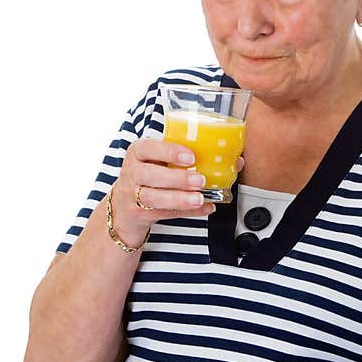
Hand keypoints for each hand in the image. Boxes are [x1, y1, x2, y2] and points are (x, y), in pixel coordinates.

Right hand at [109, 138, 244, 241]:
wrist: (125, 206)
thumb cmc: (151, 176)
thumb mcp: (162, 161)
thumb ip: (192, 158)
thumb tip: (236, 160)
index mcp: (138, 152)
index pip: (147, 148)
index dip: (168, 152)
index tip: (190, 157)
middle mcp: (132, 172)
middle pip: (149, 174)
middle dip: (177, 178)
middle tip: (200, 180)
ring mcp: (132, 194)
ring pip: (154, 197)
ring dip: (179, 198)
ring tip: (199, 198)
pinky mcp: (139, 213)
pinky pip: (163, 213)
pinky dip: (186, 212)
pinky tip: (203, 208)